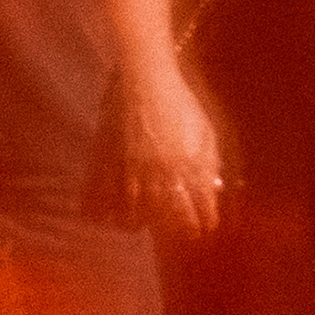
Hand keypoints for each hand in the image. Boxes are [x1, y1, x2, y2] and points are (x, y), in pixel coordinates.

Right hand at [110, 61, 228, 242]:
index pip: (199, 202)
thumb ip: (210, 162)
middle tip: (187, 233)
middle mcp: (158, 171)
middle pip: (169, 213)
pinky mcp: (106, 161)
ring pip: (134, 212)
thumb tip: (215, 189)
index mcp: (186, 162)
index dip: (205, 218)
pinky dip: (104, 212)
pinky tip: (111, 218)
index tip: (208, 226)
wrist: (144, 81)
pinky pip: (100, 196)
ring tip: (148, 226)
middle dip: (180, 227)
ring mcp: (130, 168)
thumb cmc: (180, 104)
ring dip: (143, 224)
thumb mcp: (205, 132)